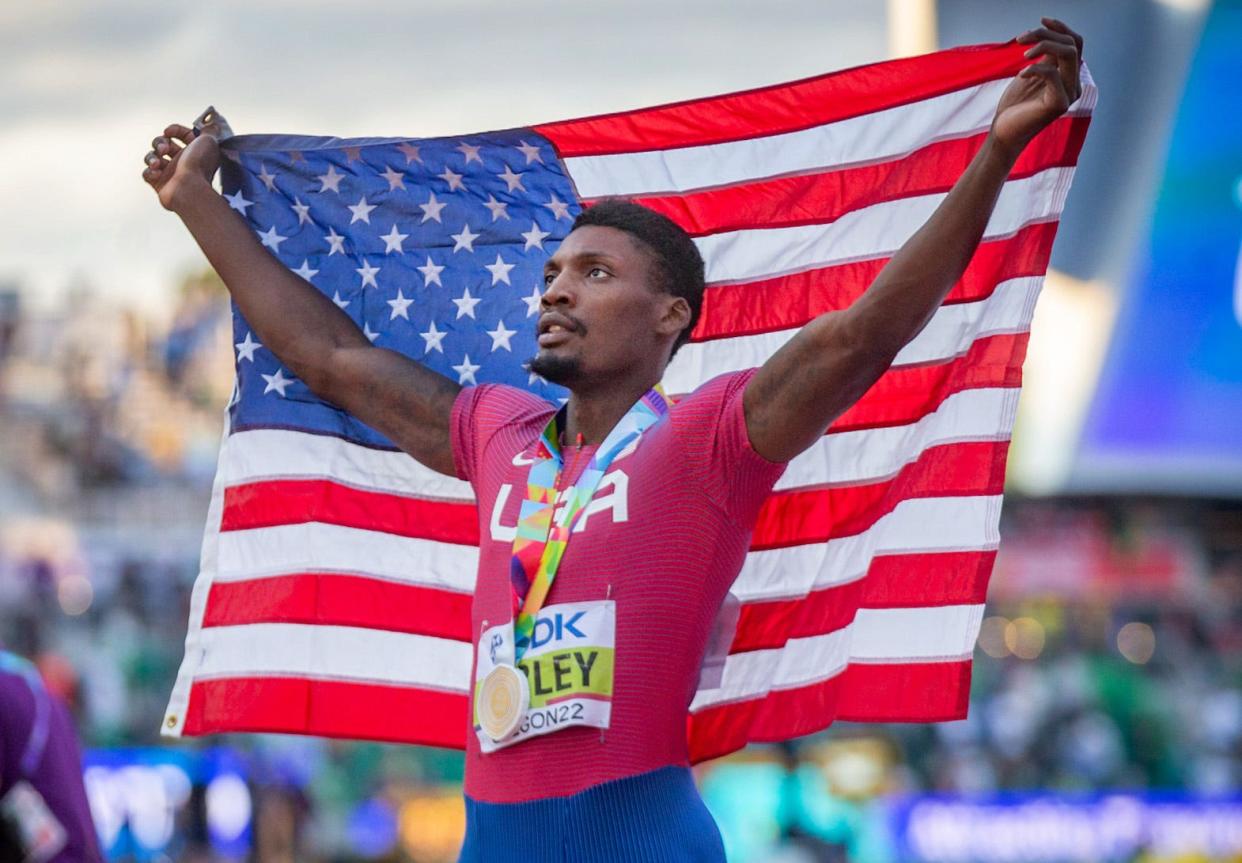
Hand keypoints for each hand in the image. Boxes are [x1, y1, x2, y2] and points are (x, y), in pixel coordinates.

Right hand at [141, 119, 223, 211]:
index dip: (174, 130)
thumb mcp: (210, 140)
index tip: (169, 132)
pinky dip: (149, 172)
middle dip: (159, 142)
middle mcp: (183, 161)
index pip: (182, 134)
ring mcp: (171, 173)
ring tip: (156, 164)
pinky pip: (147, 174)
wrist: (190, 189)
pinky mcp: (160, 184)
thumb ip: (209, 129)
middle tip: (164, 149)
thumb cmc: (199, 165)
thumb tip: (211, 122)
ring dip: (151, 157)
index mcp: (194, 150)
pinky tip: (156, 174)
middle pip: (162, 143)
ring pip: (152, 157)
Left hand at [991, 18, 1083, 156]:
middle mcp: (1074, 84)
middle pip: (1072, 45)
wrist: (1004, 132)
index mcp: (1070, 76)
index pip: (1075, 43)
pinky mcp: (1059, 104)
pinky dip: (1035, 68)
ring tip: (1022, 52)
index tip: (1041, 20)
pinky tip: (1021, 75)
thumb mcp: (1031, 73)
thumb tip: (1047, 34)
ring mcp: (1069, 94)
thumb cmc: (1015, 105)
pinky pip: (1052, 73)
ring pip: (1068, 54)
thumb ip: (1045, 57)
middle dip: (1046, 34)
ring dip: (1043, 45)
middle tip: (1021, 39)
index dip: (1061, 28)